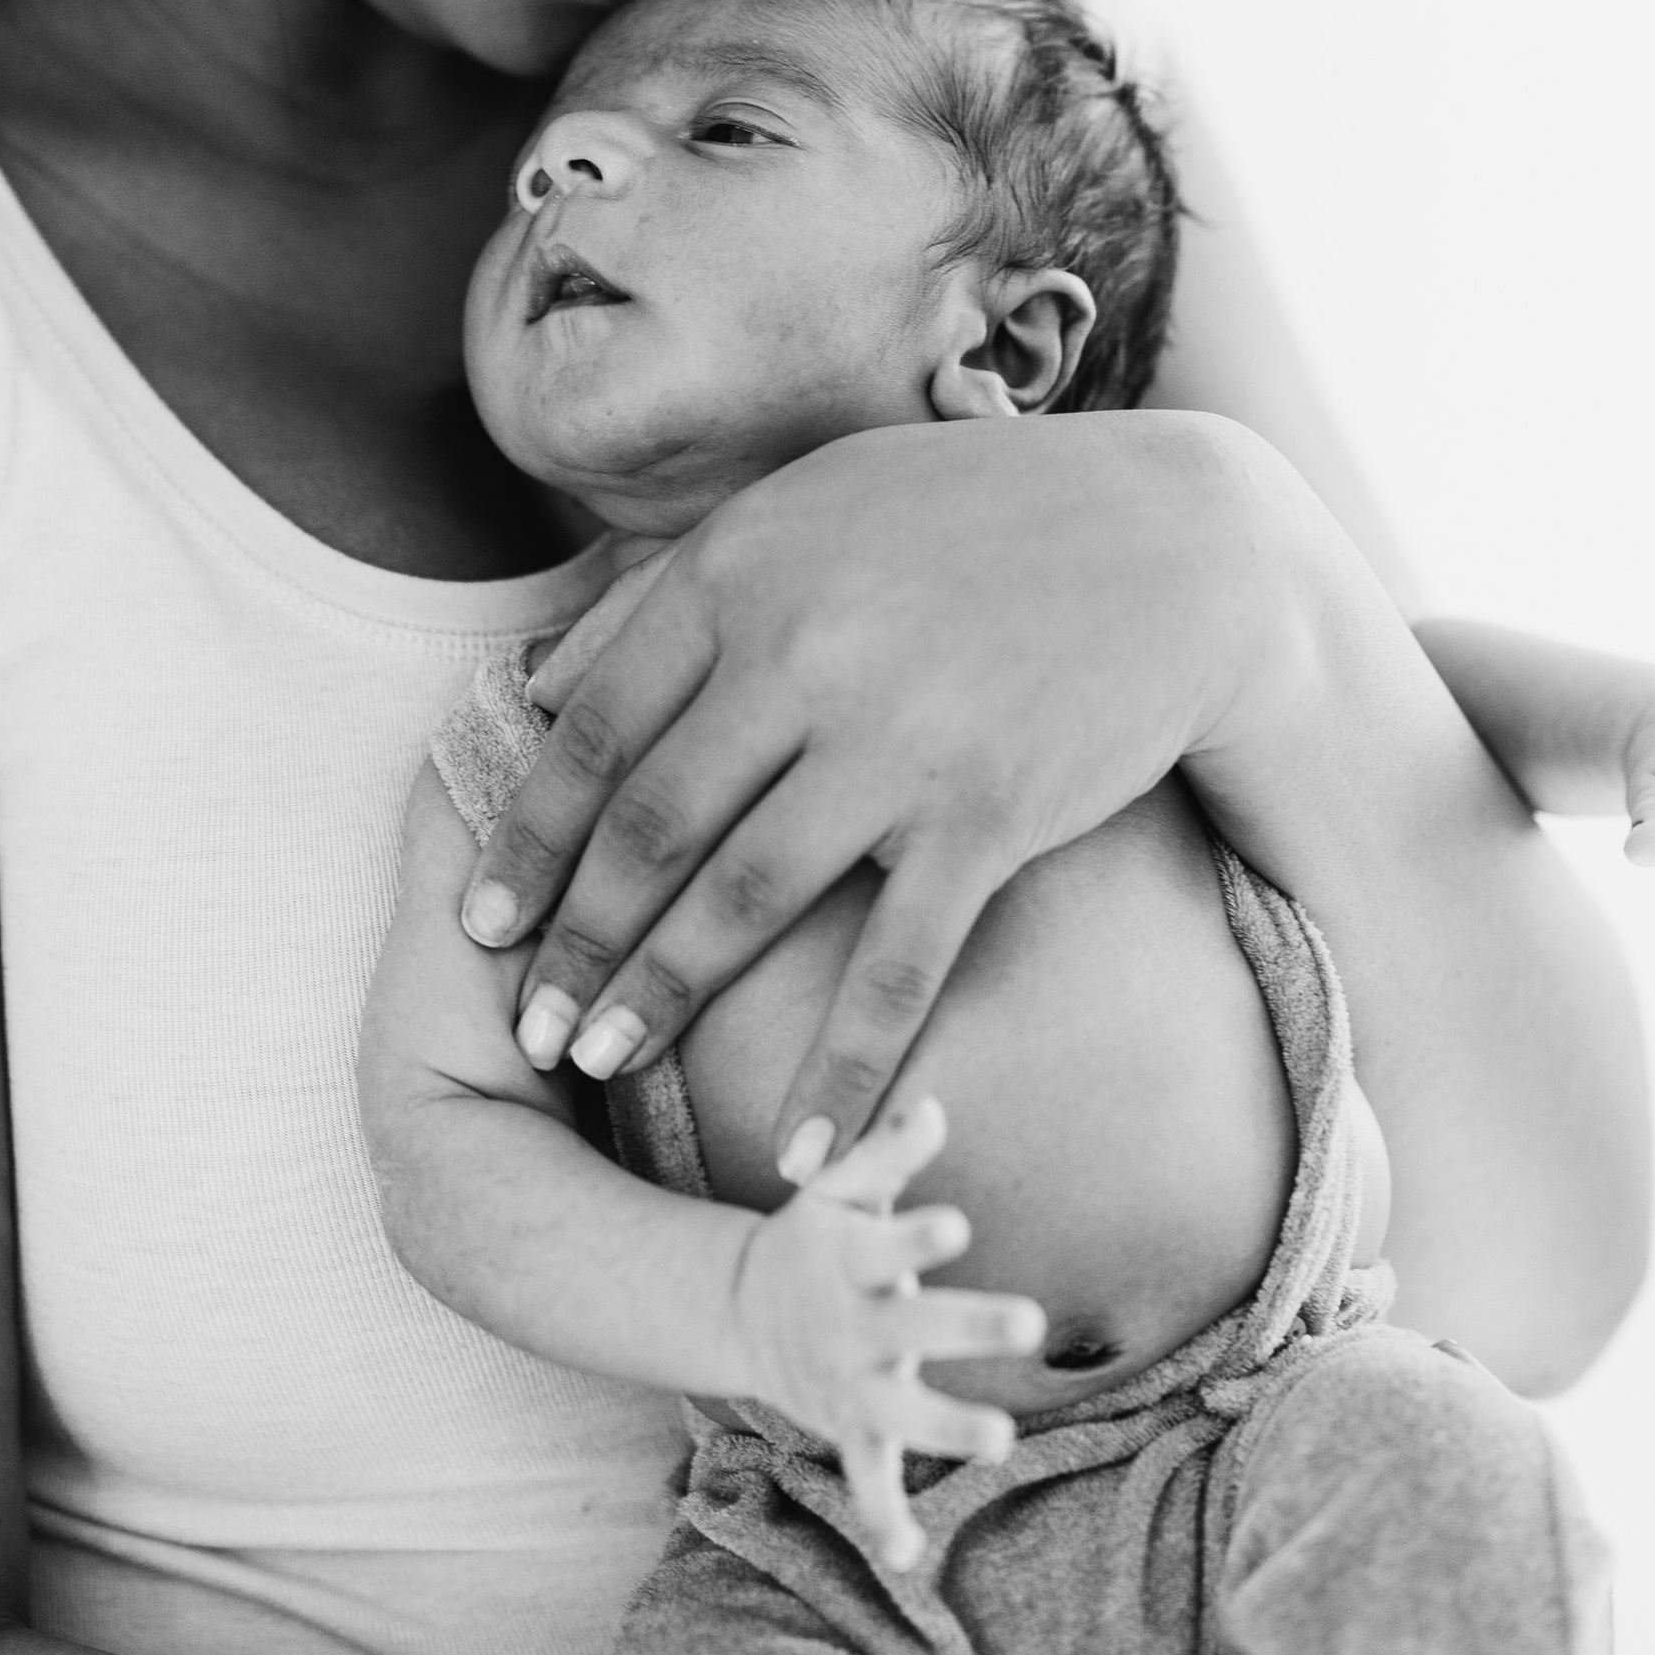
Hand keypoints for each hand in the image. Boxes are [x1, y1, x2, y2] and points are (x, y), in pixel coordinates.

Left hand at [462, 412, 1288, 1167]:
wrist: (1175, 541)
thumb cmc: (972, 514)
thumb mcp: (806, 506)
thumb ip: (673, 591)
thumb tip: (545, 684)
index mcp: (742, 572)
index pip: (596, 730)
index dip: (527, 837)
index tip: (478, 920)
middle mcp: (802, 656)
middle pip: (651, 828)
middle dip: (575, 939)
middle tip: (526, 1026)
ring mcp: (896, 744)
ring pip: (742, 900)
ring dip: (660, 995)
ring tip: (599, 1061)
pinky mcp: (987, 817)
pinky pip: (894, 969)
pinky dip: (843, 1070)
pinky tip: (800, 1148)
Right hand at [723, 1096, 1044, 1567]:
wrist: (747, 1309)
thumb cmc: (819, 1237)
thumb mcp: (840, 1188)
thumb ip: (885, 1151)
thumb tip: (934, 1105)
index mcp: (852, 1260)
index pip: (888, 1245)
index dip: (920, 1235)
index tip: (958, 1225)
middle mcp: (853, 1326)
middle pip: (913, 1328)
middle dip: (968, 1325)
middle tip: (1032, 1318)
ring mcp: (852, 1385)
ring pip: (900, 1415)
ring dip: (948, 1428)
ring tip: (1001, 1441)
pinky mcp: (853, 1430)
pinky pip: (867, 1481)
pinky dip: (884, 1520)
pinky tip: (913, 1556)